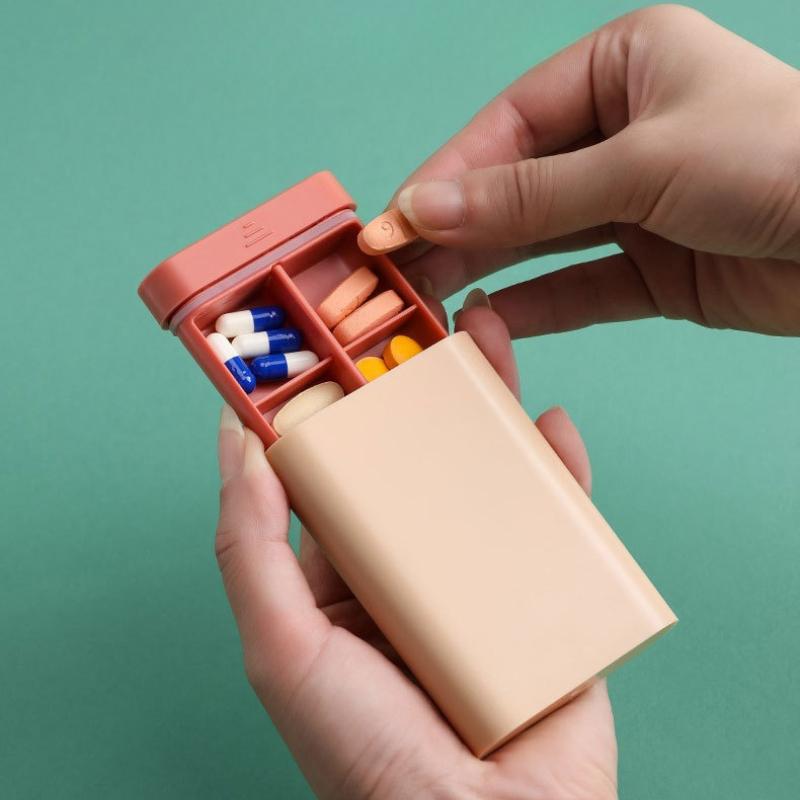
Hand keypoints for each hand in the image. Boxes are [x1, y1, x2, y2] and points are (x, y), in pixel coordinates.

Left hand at [215, 300, 616, 799]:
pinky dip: (560, 473)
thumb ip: (252, 546)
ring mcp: (481, 579)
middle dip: (425, 392)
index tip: (350, 344)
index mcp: (344, 579)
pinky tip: (553, 426)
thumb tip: (232, 444)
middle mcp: (411, 570)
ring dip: (492, 409)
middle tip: (430, 323)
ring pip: (487, 476)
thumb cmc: (368, 758)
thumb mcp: (283, 647)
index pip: (343, 477)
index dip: (345, 409)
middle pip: (418, 462)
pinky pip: (555, 522)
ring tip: (492, 341)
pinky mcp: (545, 597)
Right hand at [391, 5, 799, 336]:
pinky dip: (536, 305)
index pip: (510, 124)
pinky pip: (581, 285)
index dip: (448, 175)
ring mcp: (639, 204)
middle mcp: (626, 131)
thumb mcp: (642, 163)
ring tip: (427, 297)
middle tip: (397, 268)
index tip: (396, 221)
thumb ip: (529, 195)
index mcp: (624, 67)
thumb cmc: (780, 161)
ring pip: (542, 238)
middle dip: (457, 226)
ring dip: (486, 268)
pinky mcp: (656, 267)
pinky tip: (490, 320)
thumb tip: (426, 208)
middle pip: (518, 182)